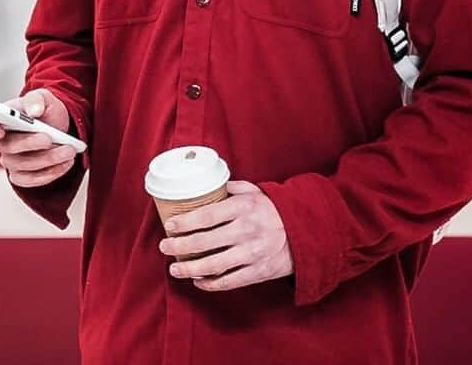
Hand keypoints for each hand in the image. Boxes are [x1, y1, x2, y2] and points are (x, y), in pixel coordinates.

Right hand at [0, 89, 77, 187]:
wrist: (58, 126)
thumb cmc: (45, 111)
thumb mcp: (44, 97)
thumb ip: (37, 99)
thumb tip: (34, 110)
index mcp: (1, 120)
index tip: (0, 131)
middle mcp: (2, 142)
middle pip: (8, 148)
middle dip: (31, 144)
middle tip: (49, 139)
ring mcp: (11, 160)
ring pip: (22, 166)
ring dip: (47, 160)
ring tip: (67, 151)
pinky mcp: (22, 175)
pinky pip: (31, 180)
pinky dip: (49, 173)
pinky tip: (64, 164)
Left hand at [159, 180, 293, 291]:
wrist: (306, 232)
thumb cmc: (275, 210)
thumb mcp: (256, 192)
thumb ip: (232, 188)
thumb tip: (208, 187)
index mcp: (244, 208)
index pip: (207, 215)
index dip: (185, 222)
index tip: (170, 225)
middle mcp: (246, 231)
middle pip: (204, 242)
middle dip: (180, 246)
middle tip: (164, 247)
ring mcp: (252, 253)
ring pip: (213, 265)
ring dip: (190, 269)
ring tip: (175, 268)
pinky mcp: (258, 272)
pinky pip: (229, 281)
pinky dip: (210, 284)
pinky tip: (198, 281)